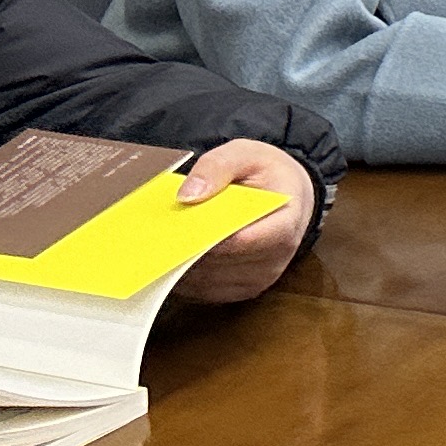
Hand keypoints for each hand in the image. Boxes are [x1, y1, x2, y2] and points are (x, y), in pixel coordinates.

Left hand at [169, 138, 317, 302]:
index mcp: (285, 224)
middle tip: (156, 234)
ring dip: (182, 266)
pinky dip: (187, 277)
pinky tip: (176, 256)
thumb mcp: (246, 154)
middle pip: (219, 263)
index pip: (241, 240)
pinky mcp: (245, 290)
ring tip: (163, 243)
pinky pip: (206, 291)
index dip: (204, 237)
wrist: (290, 195)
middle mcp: (277, 258)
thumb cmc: (268, 174)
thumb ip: (217, 167)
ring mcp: (261, 278)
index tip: (173, 228)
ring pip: (208, 281)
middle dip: (187, 249)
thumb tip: (186, 196)